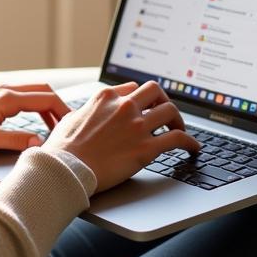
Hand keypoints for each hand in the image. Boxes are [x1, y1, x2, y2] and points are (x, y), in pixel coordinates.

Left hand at [0, 83, 71, 153]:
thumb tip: (40, 141)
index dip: (63, 112)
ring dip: (48, 106)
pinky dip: (37, 105)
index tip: (72, 126)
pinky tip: (38, 121)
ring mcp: (0, 91)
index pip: (45, 99)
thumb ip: (15, 141)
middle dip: (59, 106)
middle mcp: (5, 90)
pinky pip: (24, 96)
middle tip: (68, 126)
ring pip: (34, 92)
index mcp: (6, 99)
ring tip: (56, 127)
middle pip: (43, 90)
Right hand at [44, 81, 200, 191]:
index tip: (146, 106)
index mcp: (105, 97)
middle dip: (163, 100)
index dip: (142, 98)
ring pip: (170, 111)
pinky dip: (190, 142)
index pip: (133, 87)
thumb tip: (90, 113)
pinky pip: (178, 139)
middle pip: (156, 90)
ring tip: (180, 130)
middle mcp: (124, 107)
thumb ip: (87, 112)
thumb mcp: (71, 118)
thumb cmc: (63, 148)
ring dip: (178, 120)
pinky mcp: (146, 148)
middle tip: (165, 114)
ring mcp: (136, 126)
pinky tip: (193, 149)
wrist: (67, 169)